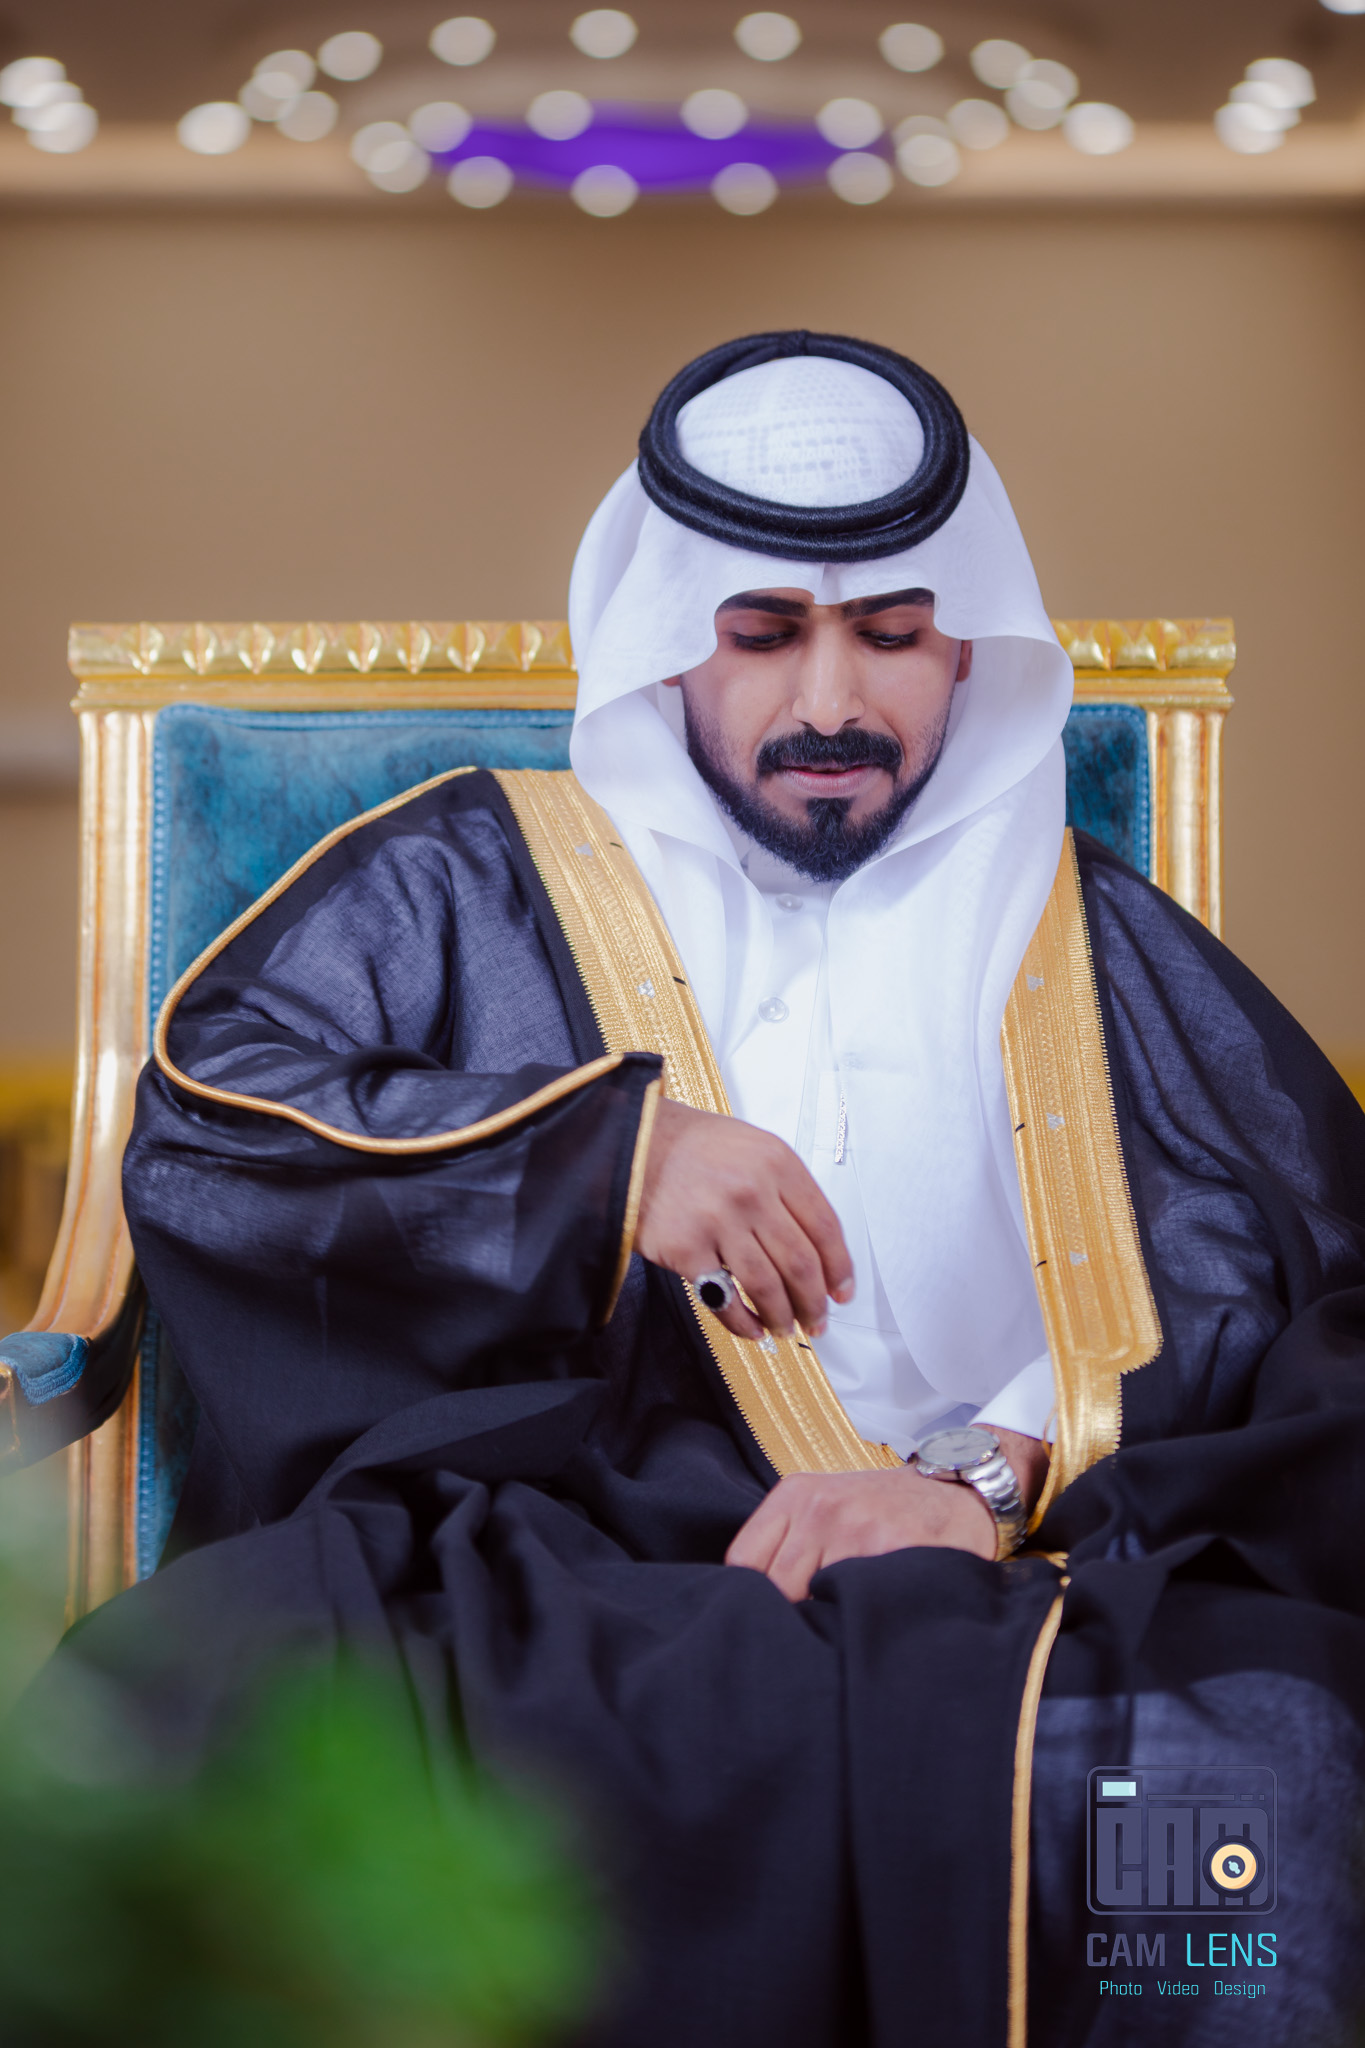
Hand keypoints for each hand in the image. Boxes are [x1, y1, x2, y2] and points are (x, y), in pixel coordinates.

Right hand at [634, 1097, 852, 1341]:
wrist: (633, 1143)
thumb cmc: (695, 1149)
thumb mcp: (754, 1149)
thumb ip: (786, 1191)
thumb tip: (816, 1250)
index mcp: (777, 1164)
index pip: (825, 1228)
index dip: (839, 1269)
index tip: (841, 1292)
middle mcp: (752, 1191)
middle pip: (801, 1263)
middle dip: (814, 1302)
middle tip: (817, 1320)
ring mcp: (718, 1221)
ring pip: (768, 1287)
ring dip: (782, 1316)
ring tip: (785, 1328)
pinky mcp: (686, 1249)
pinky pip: (725, 1299)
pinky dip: (743, 1323)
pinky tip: (751, 1328)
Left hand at [725, 1427, 1048, 1600]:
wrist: (957, 1492)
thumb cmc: (884, 1509)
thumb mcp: (826, 1505)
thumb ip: (789, 1542)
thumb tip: (749, 1604)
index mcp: (794, 1494)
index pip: (743, 1560)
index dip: (753, 1597)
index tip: (770, 1615)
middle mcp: (819, 1507)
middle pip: (775, 1587)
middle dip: (791, 1614)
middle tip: (814, 1626)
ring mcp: (854, 1526)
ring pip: (813, 1600)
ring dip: (826, 1619)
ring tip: (846, 1619)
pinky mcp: (887, 1548)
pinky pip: (855, 1602)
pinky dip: (859, 1618)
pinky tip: (871, 1613)